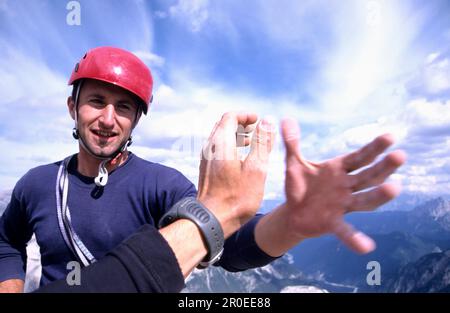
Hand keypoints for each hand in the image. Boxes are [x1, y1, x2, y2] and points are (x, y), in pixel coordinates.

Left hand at [197, 112, 274, 237]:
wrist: (212, 219)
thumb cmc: (236, 197)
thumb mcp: (256, 168)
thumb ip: (262, 143)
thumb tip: (268, 121)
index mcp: (220, 143)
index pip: (230, 116)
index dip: (246, 115)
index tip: (259, 120)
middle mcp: (209, 148)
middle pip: (223, 125)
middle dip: (241, 123)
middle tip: (256, 129)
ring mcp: (205, 159)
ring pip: (220, 137)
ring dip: (236, 135)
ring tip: (251, 142)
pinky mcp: (206, 169)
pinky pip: (217, 149)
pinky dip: (230, 145)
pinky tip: (241, 158)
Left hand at [280, 118, 405, 253]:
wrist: (292, 212)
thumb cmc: (299, 186)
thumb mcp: (294, 163)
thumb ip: (292, 143)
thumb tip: (286, 119)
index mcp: (339, 169)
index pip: (359, 157)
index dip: (373, 148)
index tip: (390, 136)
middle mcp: (346, 186)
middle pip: (369, 176)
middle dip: (384, 167)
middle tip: (400, 156)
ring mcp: (342, 205)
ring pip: (365, 200)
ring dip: (379, 195)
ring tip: (395, 188)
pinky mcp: (333, 222)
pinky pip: (346, 230)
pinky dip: (355, 238)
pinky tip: (367, 247)